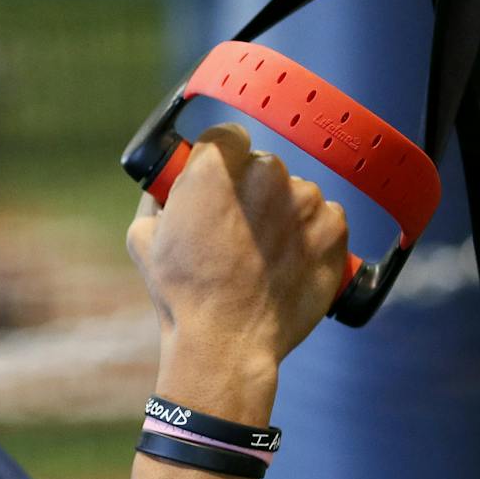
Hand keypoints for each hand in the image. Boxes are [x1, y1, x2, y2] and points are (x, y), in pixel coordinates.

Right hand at [126, 123, 348, 367]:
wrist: (226, 343)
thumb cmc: (181, 293)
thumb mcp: (144, 236)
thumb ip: (160, 196)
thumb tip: (169, 182)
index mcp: (216, 167)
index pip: (227, 135)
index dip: (221, 160)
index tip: (219, 182)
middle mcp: (266, 173)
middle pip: (263, 165)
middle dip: (251, 190)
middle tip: (237, 230)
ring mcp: (305, 200)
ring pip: (295, 193)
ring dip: (282, 214)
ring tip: (262, 256)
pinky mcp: (334, 229)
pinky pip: (325, 218)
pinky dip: (310, 236)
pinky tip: (287, 263)